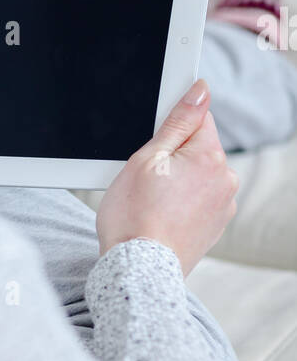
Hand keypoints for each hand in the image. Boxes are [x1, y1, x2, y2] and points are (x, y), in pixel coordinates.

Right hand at [96, 79, 238, 276]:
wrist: (139, 269)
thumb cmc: (134, 216)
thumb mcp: (147, 159)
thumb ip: (178, 122)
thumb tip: (200, 91)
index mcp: (210, 157)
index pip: (198, 117)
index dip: (171, 125)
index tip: (153, 142)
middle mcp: (226, 179)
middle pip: (198, 147)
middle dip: (173, 155)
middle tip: (145, 178)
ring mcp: (224, 205)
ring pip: (198, 175)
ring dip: (178, 180)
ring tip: (151, 201)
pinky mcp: (216, 226)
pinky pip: (198, 200)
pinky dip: (182, 202)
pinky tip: (161, 215)